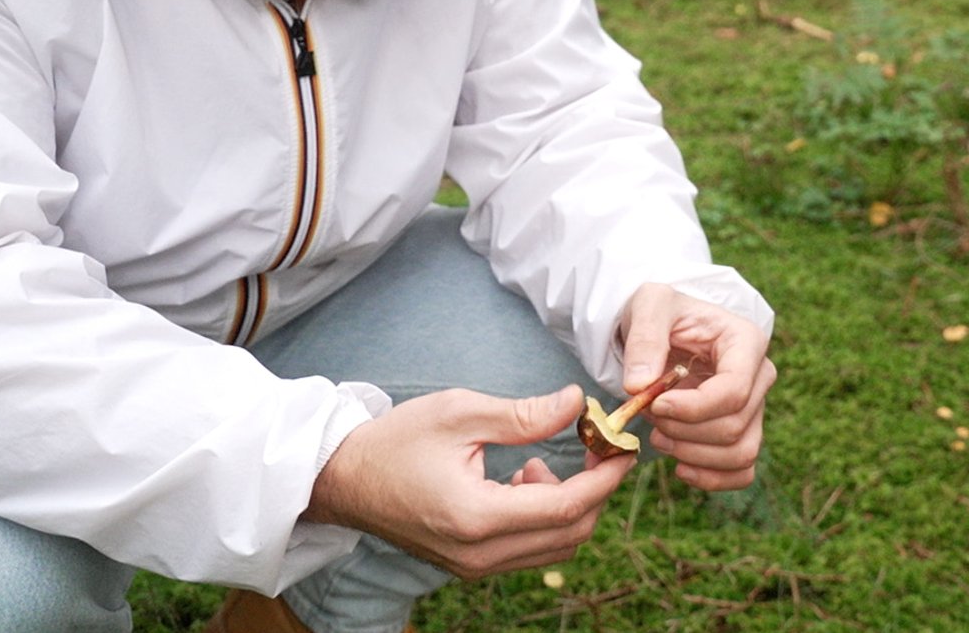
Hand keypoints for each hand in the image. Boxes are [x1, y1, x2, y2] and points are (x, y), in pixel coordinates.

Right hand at [303, 386, 630, 578]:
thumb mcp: (460, 413)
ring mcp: (474, 565)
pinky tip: (524, 478)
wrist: (343, 479)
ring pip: (555, 547)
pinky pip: (531, 550)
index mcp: (477, 516)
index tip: (625, 447)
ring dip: (571, 506)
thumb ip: (524, 413)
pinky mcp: (470, 564)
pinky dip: (546, 518)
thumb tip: (578, 403)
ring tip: (546, 460)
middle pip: (571, 534)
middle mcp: (479, 553)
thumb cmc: (396, 441)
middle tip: (598, 447)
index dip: (605, 478)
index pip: (567, 508)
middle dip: (596, 490)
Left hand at [619, 283, 776, 490]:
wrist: (666, 328)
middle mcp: (760, 376)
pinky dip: (711, 478)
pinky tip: (680, 467)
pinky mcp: (746, 432)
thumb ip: (644, 339)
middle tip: (648, 415)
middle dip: (683, 431)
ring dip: (693, 455)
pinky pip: (743, 471)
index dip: (693, 408)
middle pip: (734, 425)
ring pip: (741, 453)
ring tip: (658, 436)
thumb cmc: (662, 313)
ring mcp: (756, 407)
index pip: (734, 391)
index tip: (654, 405)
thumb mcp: (649, 306)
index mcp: (746, 341)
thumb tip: (640, 385)